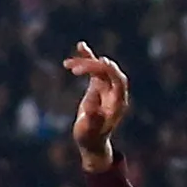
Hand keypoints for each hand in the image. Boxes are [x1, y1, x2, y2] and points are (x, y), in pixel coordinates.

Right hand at [63, 42, 128, 169]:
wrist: (91, 140)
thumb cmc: (90, 137)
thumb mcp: (89, 129)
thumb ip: (92, 116)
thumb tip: (92, 100)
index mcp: (118, 102)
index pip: (118, 81)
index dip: (111, 71)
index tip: (101, 62)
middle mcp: (115, 92)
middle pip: (108, 73)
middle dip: (93, 67)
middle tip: (74, 68)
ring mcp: (107, 88)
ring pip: (100, 69)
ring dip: (85, 64)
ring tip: (67, 64)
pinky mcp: (98, 85)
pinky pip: (95, 69)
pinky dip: (88, 59)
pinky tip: (81, 46)